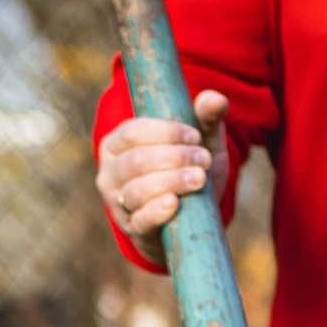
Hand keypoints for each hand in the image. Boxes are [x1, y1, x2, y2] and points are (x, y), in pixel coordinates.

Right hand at [97, 92, 228, 241]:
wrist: (190, 219)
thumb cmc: (189, 171)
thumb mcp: (200, 144)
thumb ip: (205, 120)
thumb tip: (215, 97)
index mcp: (118, 143)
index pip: (133, 132)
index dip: (165, 132)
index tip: (195, 136)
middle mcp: (110, 171)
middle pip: (136, 161)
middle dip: (174, 158)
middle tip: (204, 160)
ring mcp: (117, 202)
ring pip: (136, 190)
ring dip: (171, 182)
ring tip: (199, 178)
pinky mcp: (132, 229)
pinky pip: (139, 220)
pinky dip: (156, 211)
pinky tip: (174, 203)